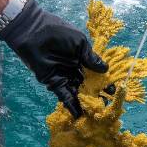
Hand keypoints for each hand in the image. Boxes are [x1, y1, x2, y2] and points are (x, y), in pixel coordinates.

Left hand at [0, 0, 107, 116]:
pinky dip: (71, 105)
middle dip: (96, 96)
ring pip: (77, 93)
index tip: (112, 91)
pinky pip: (64, 95)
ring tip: (94, 114)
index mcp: (82, 59)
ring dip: (85, 103)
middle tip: (104, 105)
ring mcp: (64, 77)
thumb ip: (91, 57)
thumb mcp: (80, 43)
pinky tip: (79, 113)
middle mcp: (75, 70)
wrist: (34, 33)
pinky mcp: (53, 83)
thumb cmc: (59, 33)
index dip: (104, 83)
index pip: (96, 74)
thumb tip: (105, 69)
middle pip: (87, 86)